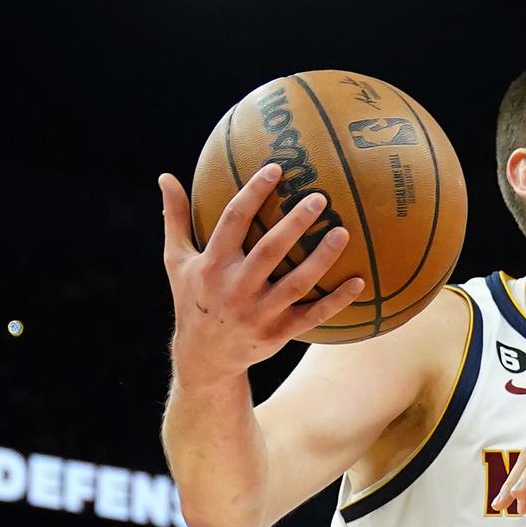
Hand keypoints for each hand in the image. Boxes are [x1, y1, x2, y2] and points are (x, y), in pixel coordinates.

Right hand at [159, 162, 368, 381]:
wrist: (205, 357)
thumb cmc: (193, 298)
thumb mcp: (176, 260)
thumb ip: (176, 218)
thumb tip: (165, 177)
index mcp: (213, 265)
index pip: (234, 221)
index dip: (254, 193)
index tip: (276, 169)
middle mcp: (236, 289)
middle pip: (270, 251)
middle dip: (295, 223)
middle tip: (320, 198)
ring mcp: (259, 313)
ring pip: (296, 284)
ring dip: (321, 259)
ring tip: (343, 232)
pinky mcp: (279, 333)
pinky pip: (313, 316)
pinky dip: (337, 301)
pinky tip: (360, 281)